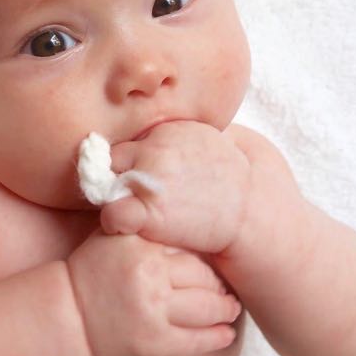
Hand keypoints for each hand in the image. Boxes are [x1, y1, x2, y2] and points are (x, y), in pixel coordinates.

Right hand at [67, 228, 240, 355]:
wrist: (66, 317)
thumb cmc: (90, 273)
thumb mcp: (111, 237)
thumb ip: (141, 223)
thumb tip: (182, 211)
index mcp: (141, 246)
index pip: (190, 248)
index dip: (206, 257)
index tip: (216, 261)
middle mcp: (150, 276)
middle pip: (204, 278)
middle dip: (219, 285)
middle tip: (228, 288)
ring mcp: (154, 311)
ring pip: (207, 309)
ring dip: (225, 310)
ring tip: (231, 309)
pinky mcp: (155, 343)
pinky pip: (196, 340)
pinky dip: (217, 337)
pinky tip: (226, 334)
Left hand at [99, 121, 250, 254]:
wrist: (250, 212)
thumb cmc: (227, 179)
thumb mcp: (202, 139)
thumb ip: (170, 136)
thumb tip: (144, 135)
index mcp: (167, 130)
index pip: (129, 141)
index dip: (129, 161)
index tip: (135, 175)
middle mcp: (155, 149)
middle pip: (112, 158)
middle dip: (117, 174)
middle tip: (130, 194)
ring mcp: (150, 179)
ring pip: (105, 183)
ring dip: (113, 196)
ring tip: (131, 209)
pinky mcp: (149, 212)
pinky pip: (111, 213)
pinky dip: (113, 220)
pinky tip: (126, 226)